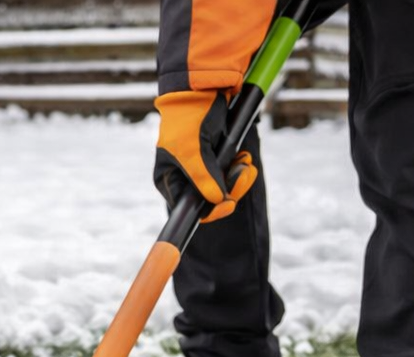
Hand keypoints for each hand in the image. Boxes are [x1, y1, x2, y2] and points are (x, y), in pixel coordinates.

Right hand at [153, 89, 258, 223]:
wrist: (202, 88)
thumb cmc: (188, 119)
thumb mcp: (193, 151)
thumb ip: (203, 178)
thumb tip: (217, 201)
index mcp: (169, 180)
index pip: (189, 209)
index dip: (211, 210)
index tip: (228, 203)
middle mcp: (183, 177)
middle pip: (210, 199)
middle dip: (230, 188)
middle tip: (242, 172)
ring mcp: (200, 167)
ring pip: (223, 187)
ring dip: (238, 176)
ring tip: (244, 160)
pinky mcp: (215, 156)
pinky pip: (230, 172)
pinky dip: (239, 166)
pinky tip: (242, 156)